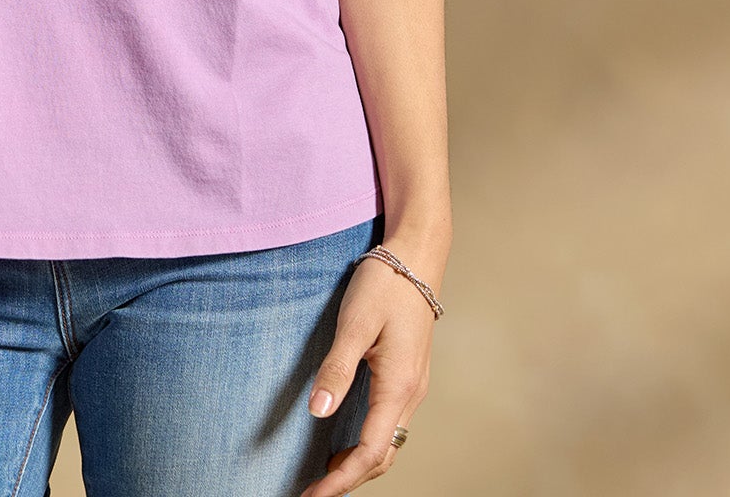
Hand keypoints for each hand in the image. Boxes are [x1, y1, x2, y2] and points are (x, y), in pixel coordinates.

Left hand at [297, 241, 437, 493]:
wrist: (417, 257)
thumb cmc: (384, 284)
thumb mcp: (354, 322)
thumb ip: (337, 368)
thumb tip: (318, 413)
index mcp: (398, 387)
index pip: (369, 452)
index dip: (340, 480)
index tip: (312, 496)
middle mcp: (410, 394)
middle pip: (383, 456)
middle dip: (349, 479)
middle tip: (313, 492)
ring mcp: (413, 386)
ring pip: (390, 443)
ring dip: (360, 463)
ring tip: (326, 474)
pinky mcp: (408, 376)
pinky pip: (390, 424)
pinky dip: (369, 442)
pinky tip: (345, 437)